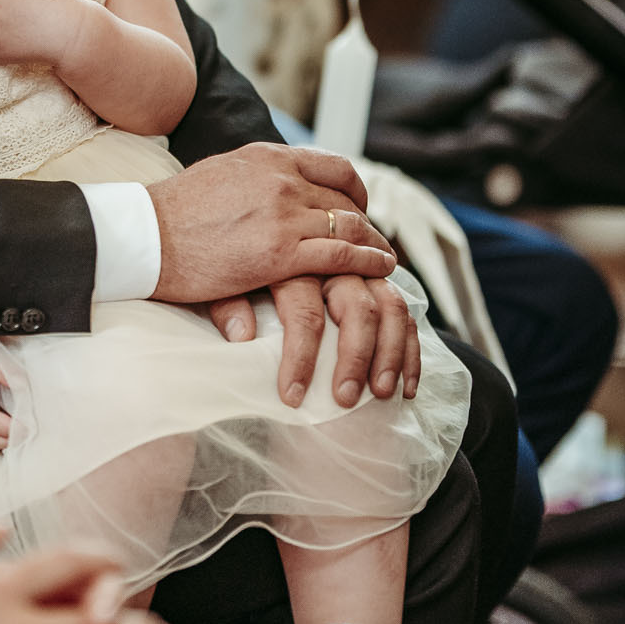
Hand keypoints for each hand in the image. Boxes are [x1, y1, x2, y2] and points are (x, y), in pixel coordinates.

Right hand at [149, 142, 393, 303]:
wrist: (145, 236)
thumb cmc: (173, 214)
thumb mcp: (221, 174)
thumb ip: (255, 178)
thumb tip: (270, 189)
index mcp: (266, 156)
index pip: (332, 166)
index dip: (355, 189)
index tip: (359, 207)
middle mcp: (281, 178)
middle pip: (344, 199)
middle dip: (366, 221)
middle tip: (373, 240)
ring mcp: (283, 214)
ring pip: (350, 225)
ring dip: (374, 243)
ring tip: (385, 259)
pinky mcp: (281, 253)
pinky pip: (342, 255)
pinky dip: (369, 261)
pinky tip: (381, 269)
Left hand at [207, 273, 419, 408]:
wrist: (217, 225)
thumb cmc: (219, 258)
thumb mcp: (215, 277)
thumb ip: (227, 302)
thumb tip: (241, 334)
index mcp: (289, 257)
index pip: (304, 311)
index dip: (301, 357)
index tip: (292, 396)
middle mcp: (329, 258)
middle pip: (357, 307)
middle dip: (355, 357)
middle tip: (344, 398)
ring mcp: (357, 268)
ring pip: (389, 305)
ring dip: (390, 353)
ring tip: (380, 394)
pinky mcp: (373, 281)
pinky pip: (401, 309)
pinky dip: (409, 347)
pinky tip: (407, 385)